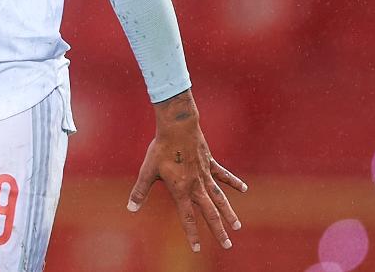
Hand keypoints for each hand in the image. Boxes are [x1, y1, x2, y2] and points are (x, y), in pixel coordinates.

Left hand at [127, 90, 246, 252]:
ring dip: (228, 212)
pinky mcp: (210, 162)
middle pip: (209, 212)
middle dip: (218, 230)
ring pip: (220, 198)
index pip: (187, 218)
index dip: (192, 234)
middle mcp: (196, 185)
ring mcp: (205, 174)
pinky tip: (244, 189)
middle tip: (228, 245)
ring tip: (237, 226)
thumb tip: (130, 208)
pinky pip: (223, 175)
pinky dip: (233, 182)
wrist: (177, 127)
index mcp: (181, 190)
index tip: (197, 249)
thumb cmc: (160, 149)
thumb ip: (140, 191)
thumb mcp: (147, 171)